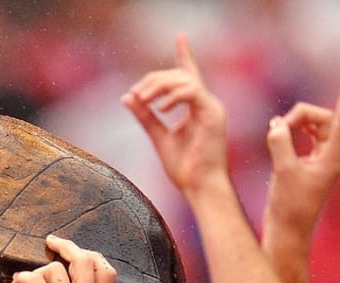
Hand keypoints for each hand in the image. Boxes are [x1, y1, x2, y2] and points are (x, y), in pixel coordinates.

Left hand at [16, 235, 115, 282]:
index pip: (107, 270)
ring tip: (28, 282)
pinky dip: (22, 278)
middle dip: (66, 246)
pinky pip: (33, 279)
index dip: (92, 255)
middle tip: (52, 243)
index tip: (76, 253)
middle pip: (84, 258)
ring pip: (54, 267)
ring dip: (38, 271)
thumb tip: (69, 282)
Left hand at [123, 34, 229, 197]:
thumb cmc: (185, 170)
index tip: (180, 36)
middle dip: (155, 80)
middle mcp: (207, 104)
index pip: (190, 75)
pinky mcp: (213, 114)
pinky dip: (174, 96)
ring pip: (185, 79)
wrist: (201, 188)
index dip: (184, 55)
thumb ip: (145, 116)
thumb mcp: (159, 138)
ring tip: (144, 99)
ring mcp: (213, 108)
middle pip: (180, 75)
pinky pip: (192, 91)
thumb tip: (127, 97)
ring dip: (160, 86)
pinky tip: (161, 107)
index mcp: (197, 108)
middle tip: (137, 94)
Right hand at [263, 73, 339, 240]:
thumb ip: (280, 141)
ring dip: (293, 123)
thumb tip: (277, 124)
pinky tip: (276, 134)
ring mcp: (319, 161)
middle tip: (278, 128)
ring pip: (311, 127)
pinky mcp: (307, 166)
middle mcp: (330, 157)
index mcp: (333, 157)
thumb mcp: (283, 170)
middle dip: (300, 115)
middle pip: (321, 119)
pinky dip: (289, 133)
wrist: (287, 234)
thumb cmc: (289, 208)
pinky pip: (302, 138)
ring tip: (275, 132)